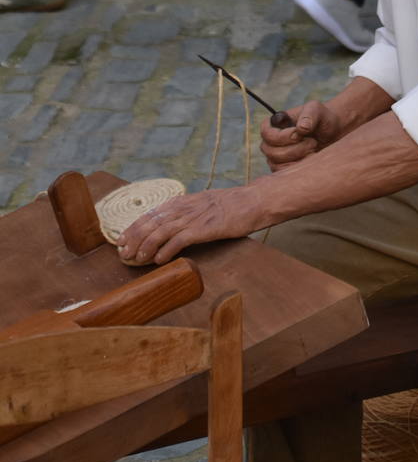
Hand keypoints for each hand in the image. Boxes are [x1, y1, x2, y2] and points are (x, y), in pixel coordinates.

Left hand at [117, 187, 263, 265]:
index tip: (121, 241)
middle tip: (123, 254)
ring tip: (136, 259)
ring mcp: (193, 217)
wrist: (252, 201)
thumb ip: (186, 213)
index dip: (133, 228)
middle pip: (151, 222)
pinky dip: (166, 250)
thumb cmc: (230, 206)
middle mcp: (184, 207)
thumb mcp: (203, 204)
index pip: (150, 214)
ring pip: (161, 231)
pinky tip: (158, 260)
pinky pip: (179, 240)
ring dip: (145, 246)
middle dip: (134, 238)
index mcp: (182, 201)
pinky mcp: (204, 228)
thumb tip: (169, 226)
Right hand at [260, 100, 344, 170]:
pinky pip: (284, 174)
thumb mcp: (317, 110)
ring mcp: (276, 157)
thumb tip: (301, 128)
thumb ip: (309, 115)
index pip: (266, 133)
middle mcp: (272, 141)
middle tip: (312, 142)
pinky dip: (299, 168)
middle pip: (270, 151)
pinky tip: (312, 159)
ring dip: (298, 158)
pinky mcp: (284, 168)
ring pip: (276, 164)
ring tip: (314, 149)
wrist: (333, 134)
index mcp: (275, 124)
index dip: (281, 136)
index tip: (298, 134)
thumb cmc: (322, 119)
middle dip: (294, 149)